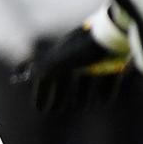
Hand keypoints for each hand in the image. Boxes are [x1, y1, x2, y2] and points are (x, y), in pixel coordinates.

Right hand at [13, 6, 131, 112]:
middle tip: (57, 110)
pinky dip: (104, 90)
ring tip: (83, 107)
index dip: (43, 92)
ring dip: (83, 95)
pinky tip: (102, 101)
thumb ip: (40, 71)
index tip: (42, 109)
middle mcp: (76, 55)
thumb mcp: (56, 61)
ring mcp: (95, 58)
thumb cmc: (82, 48)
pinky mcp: (114, 61)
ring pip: (86, 79)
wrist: (113, 33)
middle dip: (60, 94)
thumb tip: (28, 77)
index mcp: (60, 55)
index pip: (47, 76)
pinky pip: (107, 78)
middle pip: (65, 78)